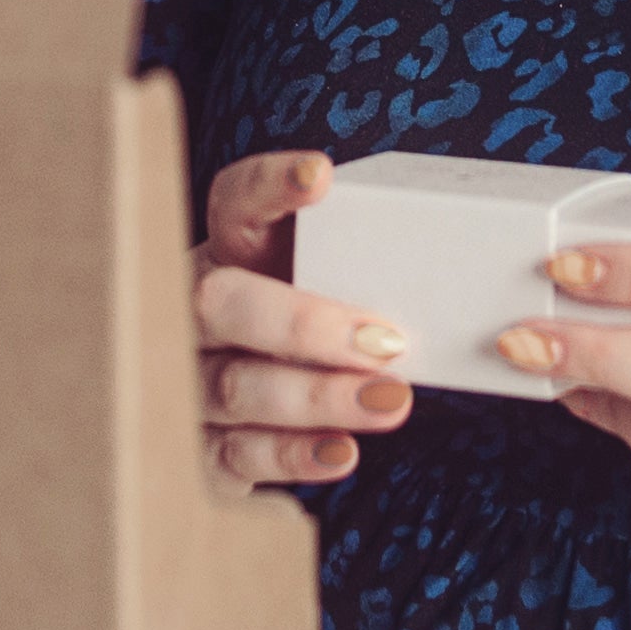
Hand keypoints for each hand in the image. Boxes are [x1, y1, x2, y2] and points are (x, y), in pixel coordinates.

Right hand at [187, 150, 418, 490]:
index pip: (234, 204)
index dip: (269, 186)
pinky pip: (239, 454)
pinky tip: (344, 452)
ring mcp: (186, 383)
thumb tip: (444, 266)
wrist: (226, 410)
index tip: (321, 174)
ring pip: (236, 385)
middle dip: (303, 323)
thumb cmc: (288, 336)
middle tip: (386, 339)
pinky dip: (294, 455)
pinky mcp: (198, 451)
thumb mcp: (303, 291)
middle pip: (220, 303)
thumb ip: (346, 275)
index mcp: (225, 255)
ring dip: (318, 395)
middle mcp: (190, 314)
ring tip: (393, 400)